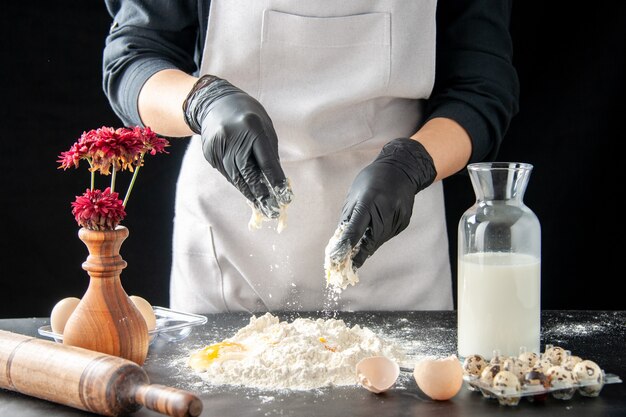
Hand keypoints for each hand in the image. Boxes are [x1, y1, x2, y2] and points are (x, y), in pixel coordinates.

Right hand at [183, 75, 291, 217]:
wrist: (214, 103)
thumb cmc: (247, 116)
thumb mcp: (264, 126)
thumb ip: (269, 152)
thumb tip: (276, 181)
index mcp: (251, 127)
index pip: (265, 160)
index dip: (275, 180)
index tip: (284, 196)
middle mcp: (232, 137)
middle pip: (248, 173)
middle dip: (261, 194)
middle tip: (272, 210)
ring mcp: (218, 146)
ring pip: (236, 178)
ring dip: (250, 194)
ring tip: (262, 207)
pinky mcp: (209, 153)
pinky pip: (227, 173)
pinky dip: (239, 183)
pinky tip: (248, 191)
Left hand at [327, 138, 436, 268]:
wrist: (402, 170)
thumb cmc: (372, 180)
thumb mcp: (354, 194)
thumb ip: (347, 219)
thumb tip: (339, 241)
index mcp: (369, 200)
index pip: (356, 229)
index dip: (346, 246)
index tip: (338, 259)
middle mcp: (385, 209)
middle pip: (370, 240)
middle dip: (358, 254)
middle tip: (347, 265)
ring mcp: (397, 216)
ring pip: (379, 241)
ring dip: (367, 247)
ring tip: (358, 251)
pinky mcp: (404, 222)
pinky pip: (387, 236)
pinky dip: (378, 238)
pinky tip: (375, 231)